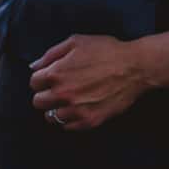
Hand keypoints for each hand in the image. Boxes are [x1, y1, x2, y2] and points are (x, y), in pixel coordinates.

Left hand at [28, 34, 150, 130]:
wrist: (134, 67)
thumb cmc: (106, 51)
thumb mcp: (77, 41)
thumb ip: (51, 54)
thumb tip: (33, 66)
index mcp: (56, 73)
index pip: (33, 83)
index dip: (42, 78)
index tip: (52, 77)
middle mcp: (62, 94)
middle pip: (38, 102)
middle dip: (46, 94)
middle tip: (59, 88)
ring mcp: (75, 110)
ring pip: (51, 117)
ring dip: (57, 108)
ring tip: (70, 100)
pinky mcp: (88, 121)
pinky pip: (68, 127)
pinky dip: (71, 118)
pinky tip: (80, 107)